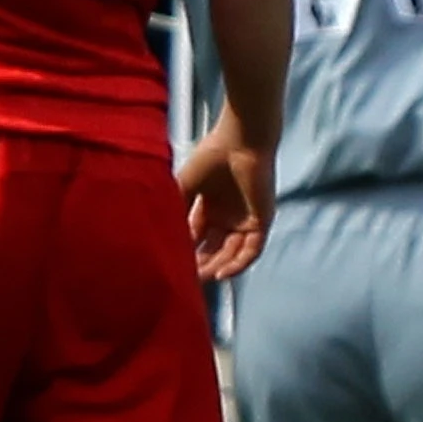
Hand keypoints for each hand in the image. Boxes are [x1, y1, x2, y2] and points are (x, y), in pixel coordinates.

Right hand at [176, 128, 277, 281]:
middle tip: (185, 278)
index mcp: (211, 207)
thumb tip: (159, 234)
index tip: (171, 265)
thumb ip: (176, 209)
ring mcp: (246, 220)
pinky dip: (238, 263)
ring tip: (201, 279)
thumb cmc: (212, 157)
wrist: (240, 142)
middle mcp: (229, 216)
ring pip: (233, 252)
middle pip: (215, 248)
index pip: (198, 238)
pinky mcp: (262, 221)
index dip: (186, 252)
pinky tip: (222, 273)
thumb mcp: (185, 187)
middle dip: (201, 264)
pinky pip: (252, 250)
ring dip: (218, 267)